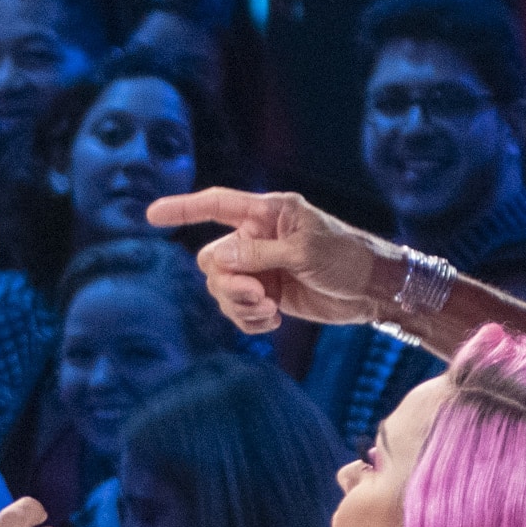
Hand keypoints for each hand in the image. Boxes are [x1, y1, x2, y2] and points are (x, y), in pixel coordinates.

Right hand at [144, 189, 401, 333]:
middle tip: (258, 295)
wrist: (374, 289)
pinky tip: (272, 321)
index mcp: (267, 213)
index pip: (215, 205)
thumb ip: (257, 253)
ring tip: (269, 311)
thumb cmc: (347, 257)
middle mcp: (257, 237)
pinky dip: (248, 320)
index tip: (151, 216)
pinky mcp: (267, 294)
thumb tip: (215, 259)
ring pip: (221, 289)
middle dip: (227, 283)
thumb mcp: (303, 252)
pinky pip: (237, 310)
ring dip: (238, 305)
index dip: (182, 209)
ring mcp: (260, 268)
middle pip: (212, 260)